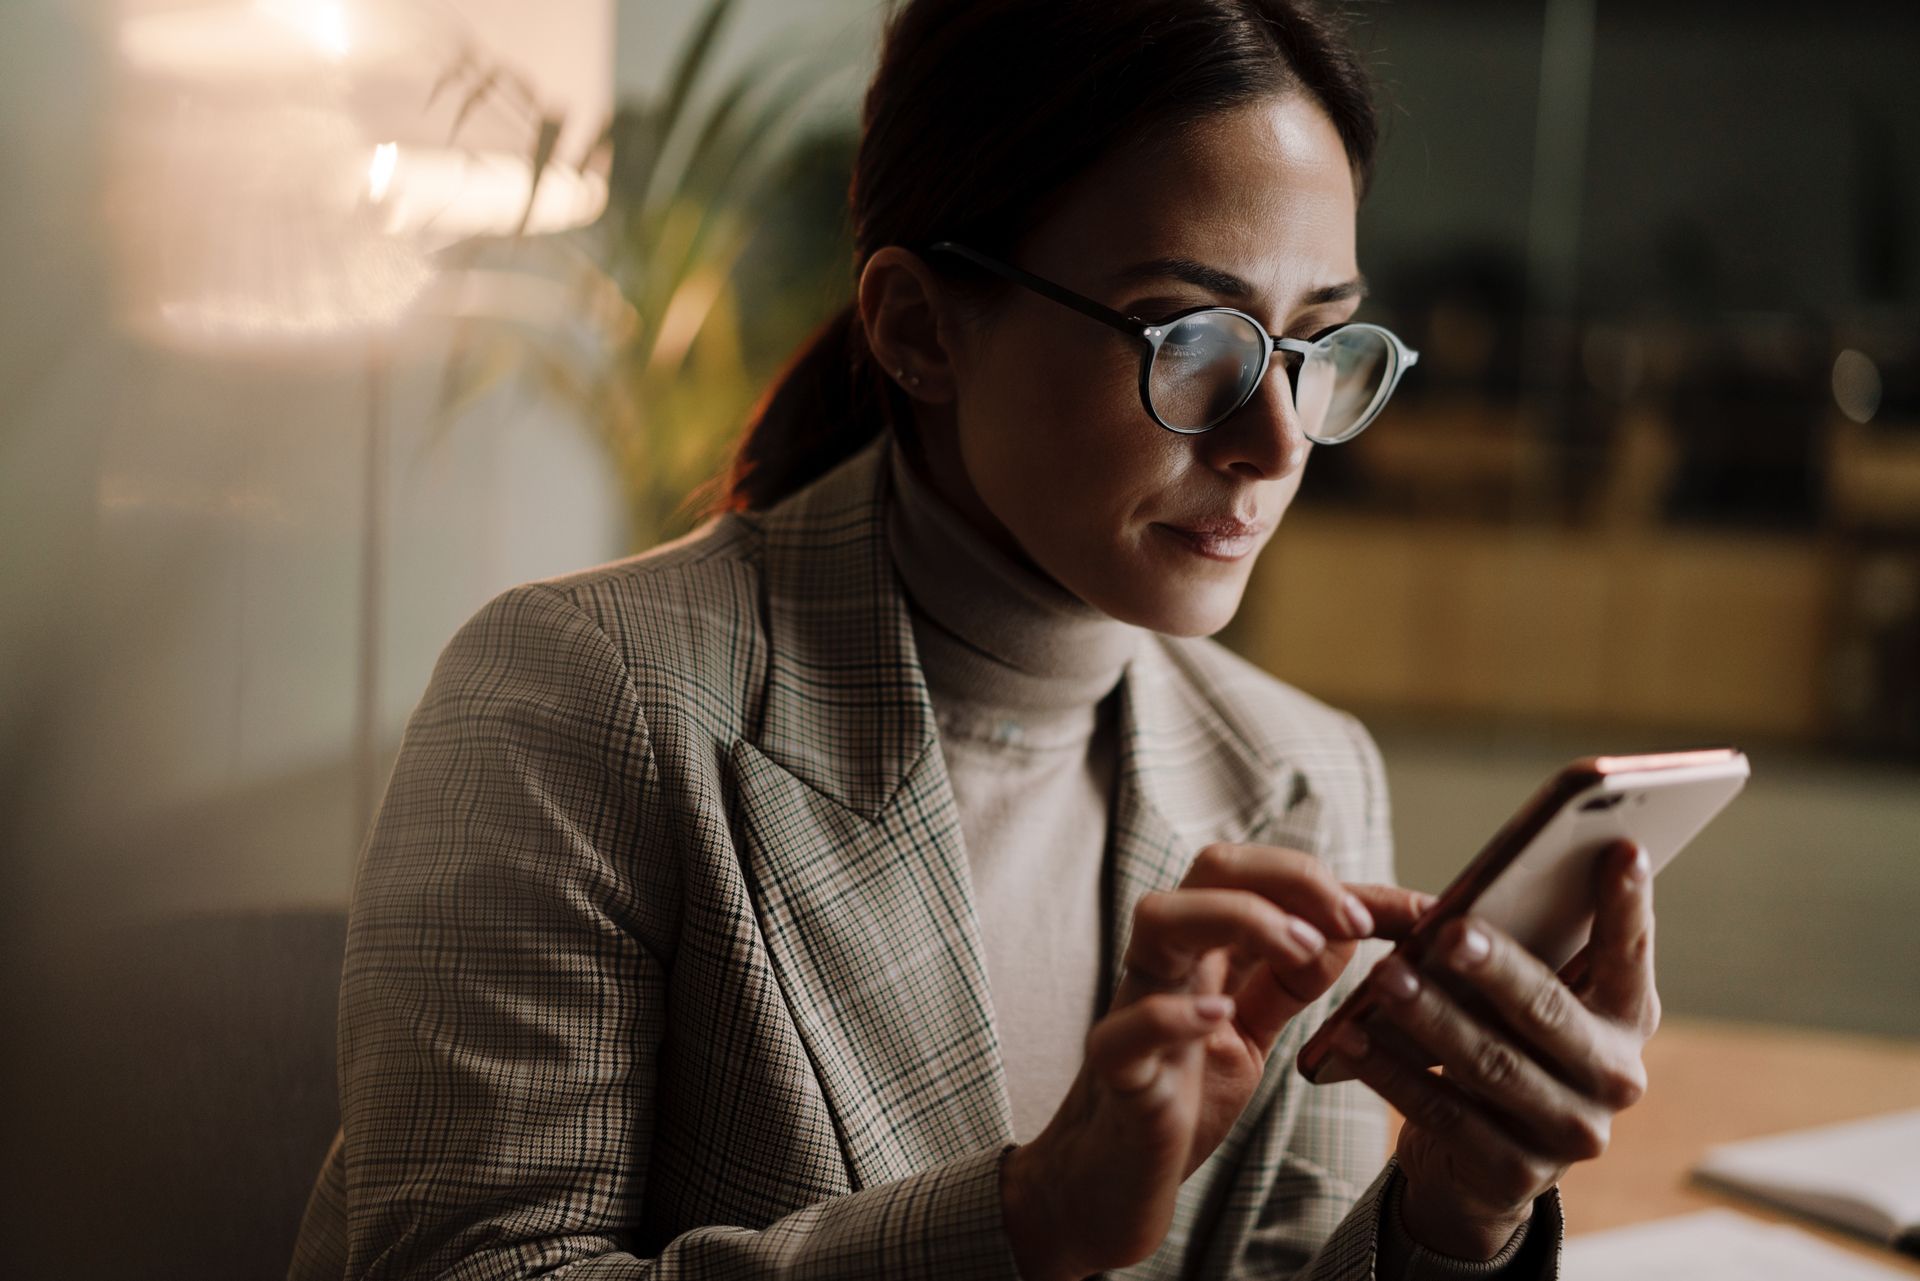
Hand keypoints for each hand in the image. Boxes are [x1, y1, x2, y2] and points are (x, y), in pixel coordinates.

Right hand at [1000, 842, 1427, 1280]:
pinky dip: (1174, 1013)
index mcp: (1205, 950)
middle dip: (1291, 877)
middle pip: (1212, 868)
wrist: (1109, 1183)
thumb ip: (1290, 982)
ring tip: (1301, 950)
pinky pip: (1128, 1027)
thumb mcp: (1252, 1033)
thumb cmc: (1180, 1099)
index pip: (1267, 878)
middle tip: (1355, 920)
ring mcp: (1135, 1007)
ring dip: (1239, 918)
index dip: (1343, 884)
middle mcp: (1169, 963)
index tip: (1419, 912)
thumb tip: (1349, 930)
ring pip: (1159, 918)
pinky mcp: (1115, 1070)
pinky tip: (1220, 1016)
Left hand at [1330, 839, 1659, 1259]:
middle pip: (1548, 1012)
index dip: (1626, 904)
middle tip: (1449, 931)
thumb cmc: (1503, 1042)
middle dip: (1496, 969)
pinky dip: (1394, 1072)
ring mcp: (1570, 1133)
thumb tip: (1483, 888)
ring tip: (1384, 976)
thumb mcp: (1525, 996)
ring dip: (1432, 1017)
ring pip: (1493, 1065)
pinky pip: (1444, 1113)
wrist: (1479, 1163)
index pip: (1630, 952)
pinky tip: (1353, 1036)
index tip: (1619, 845)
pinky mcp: (1514, 1175)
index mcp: (1627, 1016)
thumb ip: (1524, 948)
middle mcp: (1615, 1077)